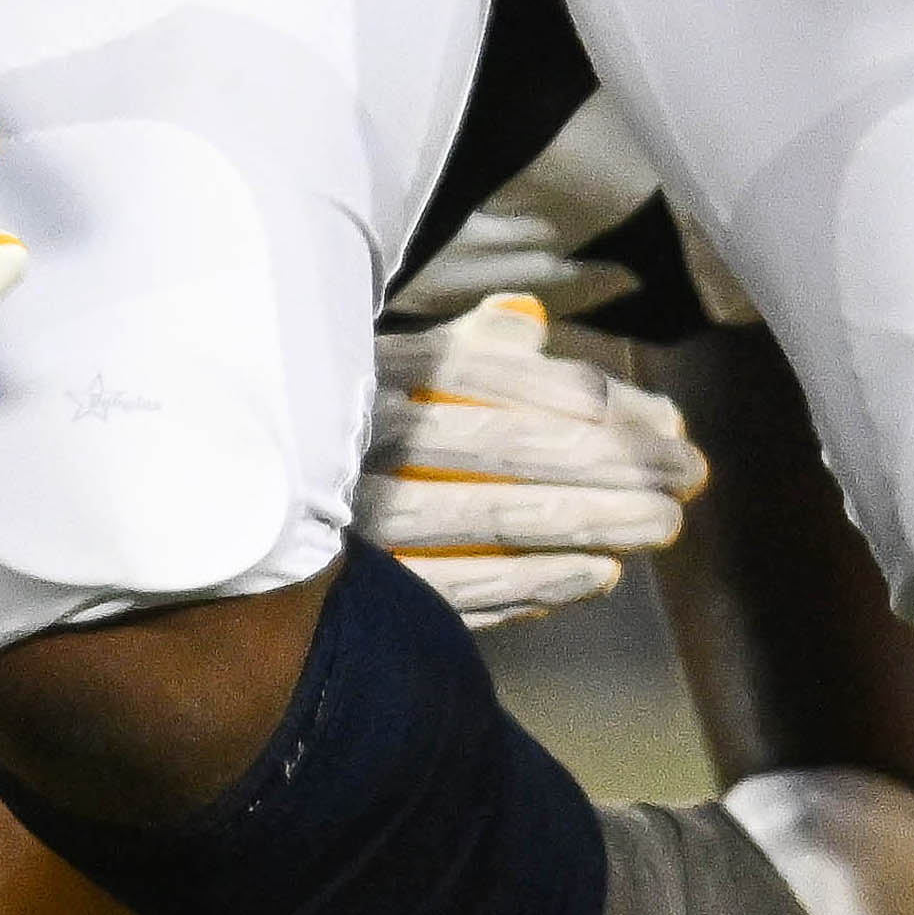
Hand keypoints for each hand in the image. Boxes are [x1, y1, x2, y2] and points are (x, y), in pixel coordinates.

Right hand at [355, 295, 708, 618]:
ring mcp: (352, 514)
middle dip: (614, 462)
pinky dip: (532, 587)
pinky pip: (455, 591)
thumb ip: (458, 346)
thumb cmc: (331, 427)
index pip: (495, 376)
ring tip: (665, 526)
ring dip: (590, 524)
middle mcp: (359, 434)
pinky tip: (598, 578)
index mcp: (372, 367)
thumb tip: (529, 323)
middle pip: (507, 446)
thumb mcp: (381, 364)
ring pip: (488, 519)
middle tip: (691, 474)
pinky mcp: (352, 586)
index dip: (589, 398)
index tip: (666, 419)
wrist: (222, 508)